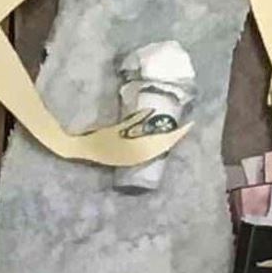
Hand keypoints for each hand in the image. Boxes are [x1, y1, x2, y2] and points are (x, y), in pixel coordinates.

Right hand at [61, 109, 186, 167]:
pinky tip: (162, 141)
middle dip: (175, 137)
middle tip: (186, 126)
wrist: (82, 151)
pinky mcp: (131, 161)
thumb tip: (151, 111)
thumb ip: (134, 120)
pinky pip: (152, 154)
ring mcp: (136, 161)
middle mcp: (140, 157)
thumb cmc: (97, 138)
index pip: (164, 141)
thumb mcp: (117, 127)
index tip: (189, 124)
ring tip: (177, 132)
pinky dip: (159, 146)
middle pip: (164, 147)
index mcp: (138, 149)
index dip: (178, 133)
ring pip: (159, 151)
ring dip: (168, 142)